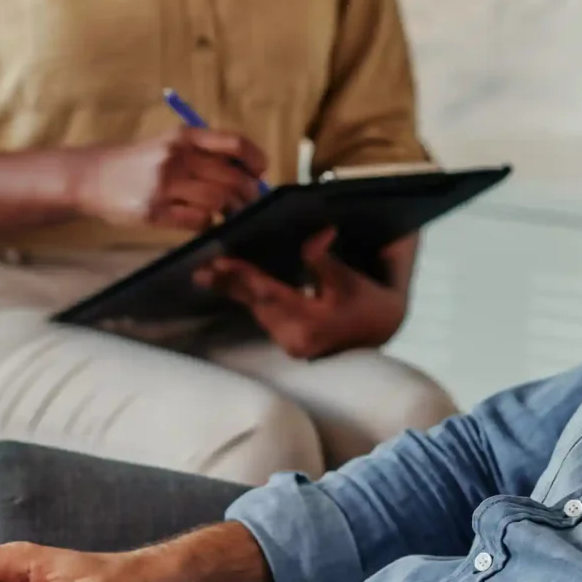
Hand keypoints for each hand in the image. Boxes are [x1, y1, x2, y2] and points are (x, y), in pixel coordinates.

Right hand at [72, 130, 268, 230]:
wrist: (94, 177)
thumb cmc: (139, 162)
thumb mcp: (170, 145)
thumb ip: (205, 153)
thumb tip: (249, 173)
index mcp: (185, 136)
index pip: (234, 143)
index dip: (255, 160)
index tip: (259, 172)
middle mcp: (177, 157)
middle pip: (232, 178)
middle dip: (247, 194)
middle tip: (247, 203)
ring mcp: (164, 185)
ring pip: (217, 202)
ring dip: (228, 211)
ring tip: (226, 214)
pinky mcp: (155, 211)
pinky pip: (197, 221)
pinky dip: (207, 224)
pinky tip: (202, 223)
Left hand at [199, 229, 413, 359]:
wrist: (381, 328)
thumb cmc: (368, 301)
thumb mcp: (349, 279)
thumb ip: (325, 261)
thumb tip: (312, 238)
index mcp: (311, 324)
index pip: (269, 295)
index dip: (243, 276)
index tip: (219, 261)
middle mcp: (295, 339)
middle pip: (256, 304)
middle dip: (228, 283)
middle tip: (200, 268)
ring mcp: (290, 343)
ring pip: (256, 310)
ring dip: (234, 290)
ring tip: (208, 272)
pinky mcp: (288, 340)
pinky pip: (262, 314)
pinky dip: (248, 297)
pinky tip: (230, 282)